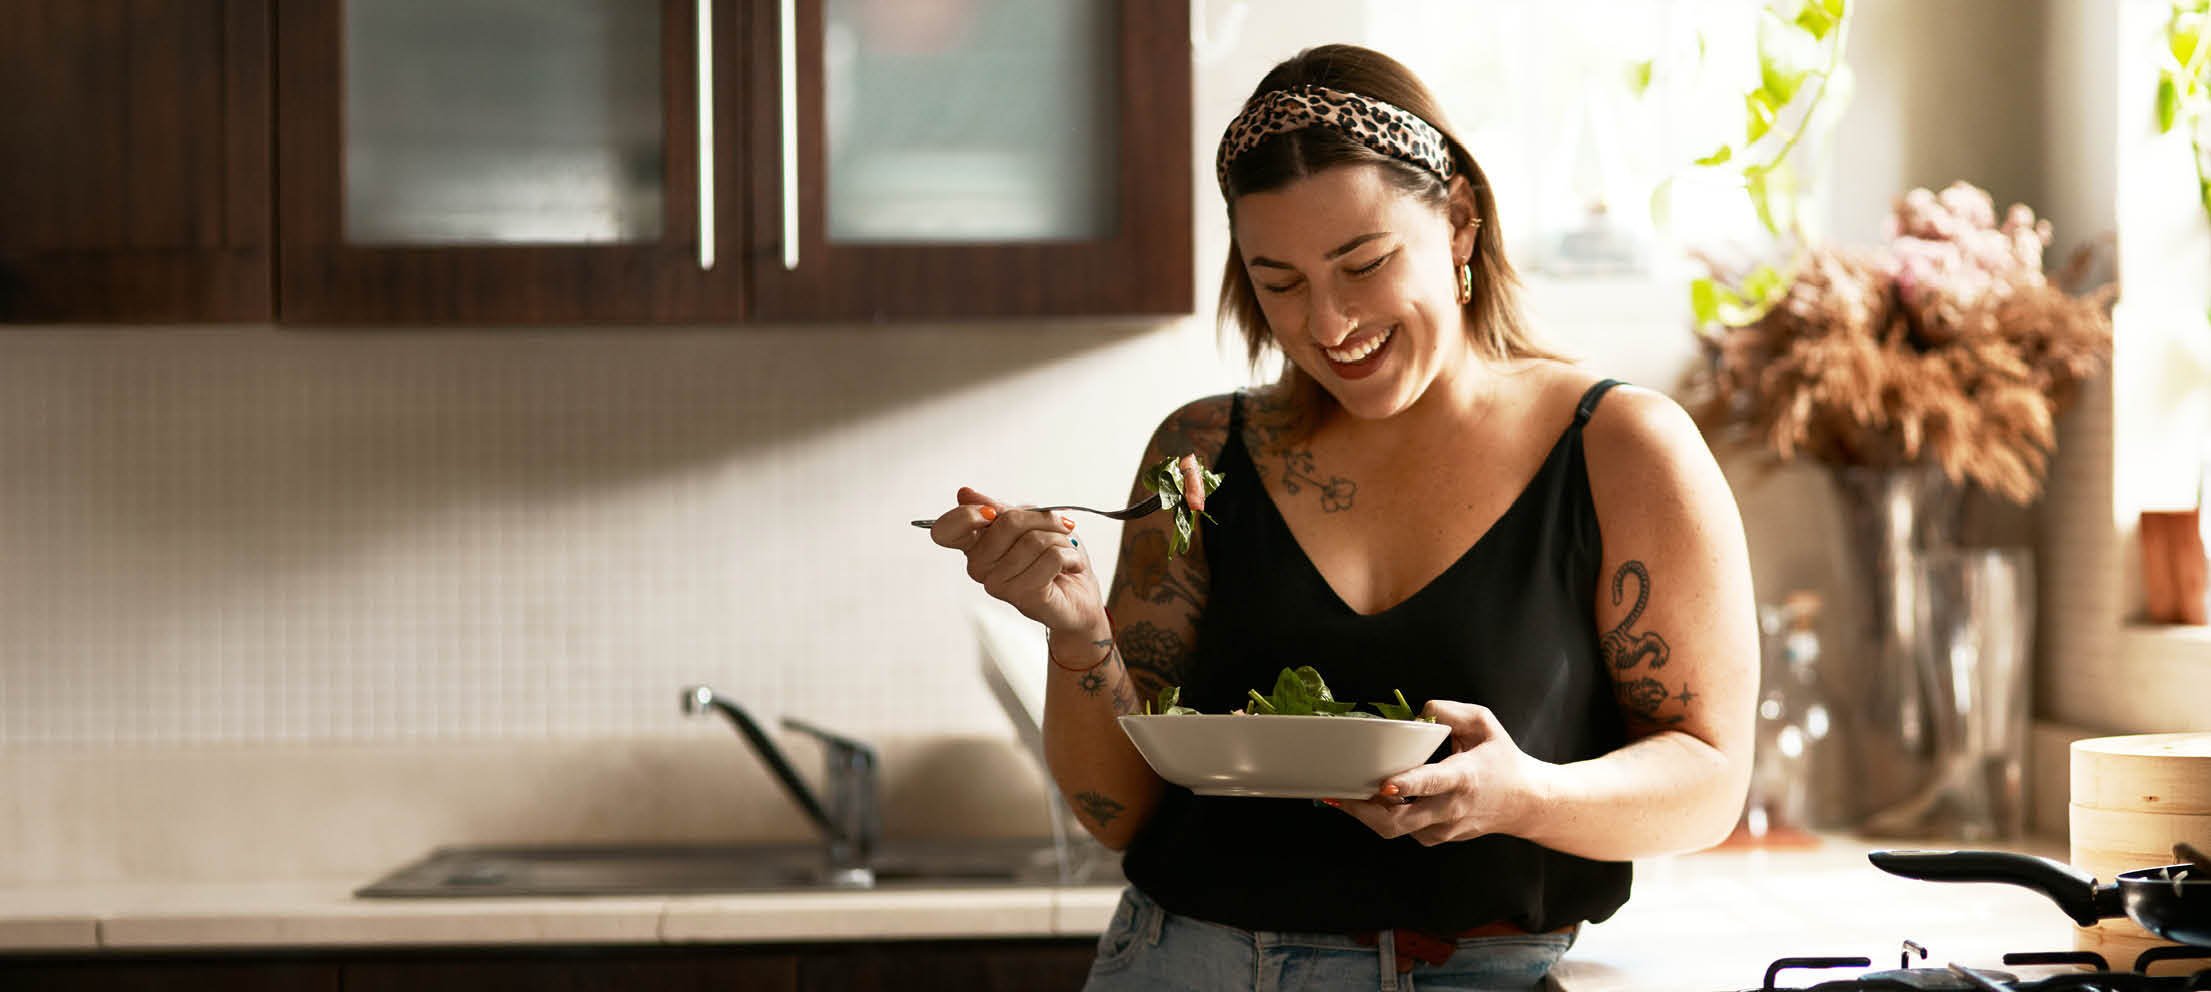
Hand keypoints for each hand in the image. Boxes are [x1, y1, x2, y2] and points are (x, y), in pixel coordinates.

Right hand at [928, 486, 1104, 635]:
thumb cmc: (1052, 557)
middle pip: (1008, 522)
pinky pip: (1052, 557)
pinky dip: (1070, 556)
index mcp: (975, 546)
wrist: (1079, 595)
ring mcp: (998, 585)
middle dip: (1043, 520)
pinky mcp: (1023, 597)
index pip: (946, 530)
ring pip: (1034, 540)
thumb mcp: (1028, 522)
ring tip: (1064, 552)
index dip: (967, 515)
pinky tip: (1071, 566)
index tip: (994, 512)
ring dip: (1061, 540)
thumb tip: (964, 494)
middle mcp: (979, 568)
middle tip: (1059, 529)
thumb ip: (999, 510)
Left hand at [1327, 701, 1546, 845]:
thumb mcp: (1484, 724)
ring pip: (1395, 830)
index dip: (1406, 785)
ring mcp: (1443, 829)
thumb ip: (1452, 711)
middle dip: (1364, 810)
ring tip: (1343, 795)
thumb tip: (1421, 709)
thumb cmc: (1502, 760)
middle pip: (1400, 821)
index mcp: (1463, 777)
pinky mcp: (1437, 838)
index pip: (1432, 784)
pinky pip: (1402, 831)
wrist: (1525, 802)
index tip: (1383, 784)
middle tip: (1338, 793)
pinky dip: (1383, 817)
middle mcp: (1451, 808)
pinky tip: (1371, 801)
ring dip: (1367, 814)